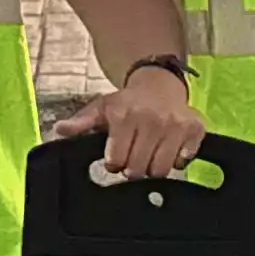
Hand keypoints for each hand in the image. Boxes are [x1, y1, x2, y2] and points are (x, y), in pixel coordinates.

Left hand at [53, 69, 202, 179]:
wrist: (159, 84)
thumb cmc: (127, 102)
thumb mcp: (100, 109)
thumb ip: (80, 123)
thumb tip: (59, 130)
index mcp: (124, 115)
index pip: (116, 162)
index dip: (114, 163)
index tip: (116, 155)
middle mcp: (151, 119)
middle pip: (138, 170)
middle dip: (132, 167)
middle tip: (133, 154)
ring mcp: (175, 125)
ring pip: (161, 170)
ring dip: (153, 167)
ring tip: (148, 153)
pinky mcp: (195, 129)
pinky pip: (183, 162)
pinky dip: (176, 160)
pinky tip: (168, 147)